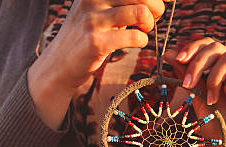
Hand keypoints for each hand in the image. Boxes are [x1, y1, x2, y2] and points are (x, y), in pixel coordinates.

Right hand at [28, 0, 165, 128]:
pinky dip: (142, 41)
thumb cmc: (90, 33)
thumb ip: (124, 1)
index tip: (165, 1)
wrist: (60, 62)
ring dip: (148, 25)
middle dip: (156, 8)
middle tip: (150, 20)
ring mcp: (93, 20)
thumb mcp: (101, 8)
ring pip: (141, 13)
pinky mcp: (96, 42)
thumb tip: (159, 2)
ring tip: (141, 31)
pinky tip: (135, 42)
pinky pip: (135, 37)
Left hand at [164, 38, 225, 146]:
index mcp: (225, 72)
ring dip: (214, 78)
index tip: (176, 59)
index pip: (209, 46)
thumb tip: (170, 52)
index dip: (193, 48)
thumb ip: (189, 77)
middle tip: (188, 83)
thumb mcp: (199, 100)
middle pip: (217, 47)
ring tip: (212, 100)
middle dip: (198, 63)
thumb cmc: (220, 133)